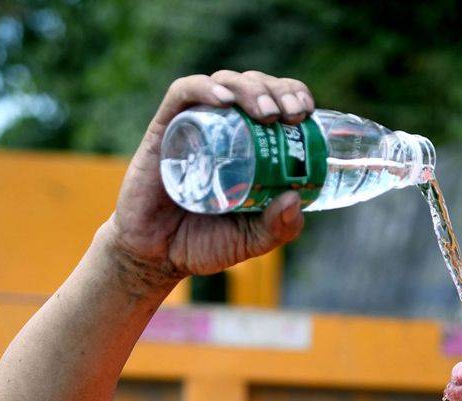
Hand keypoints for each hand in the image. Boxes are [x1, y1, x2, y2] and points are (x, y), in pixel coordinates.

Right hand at [110, 70, 316, 279]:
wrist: (156, 256)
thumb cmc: (205, 243)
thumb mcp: (252, 240)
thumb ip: (278, 228)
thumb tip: (295, 199)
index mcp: (248, 144)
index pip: (274, 101)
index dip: (292, 93)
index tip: (306, 110)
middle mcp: (222, 128)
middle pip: (253, 85)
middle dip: (277, 90)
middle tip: (291, 113)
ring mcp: (193, 125)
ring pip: (224, 84)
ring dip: (250, 88)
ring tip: (266, 112)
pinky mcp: (163, 130)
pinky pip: (182, 94)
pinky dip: (205, 89)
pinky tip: (224, 100)